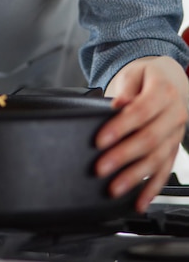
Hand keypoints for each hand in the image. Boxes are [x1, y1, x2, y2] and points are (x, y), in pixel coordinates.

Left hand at [95, 56, 188, 211]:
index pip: (141, 112)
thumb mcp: (134, 74)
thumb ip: (126, 89)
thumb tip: (118, 105)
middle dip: (123, 156)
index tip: (100, 140)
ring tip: (114, 188)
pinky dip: (152, 188)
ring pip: (158, 159)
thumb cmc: (146, 77)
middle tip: (101, 167)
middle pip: (149, 139)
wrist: (170, 78)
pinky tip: (139, 201)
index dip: (120, 127)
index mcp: (164, 93)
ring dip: (135, 177)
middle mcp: (175, 115)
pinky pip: (165, 171)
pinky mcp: (174, 148)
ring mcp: (177, 134)